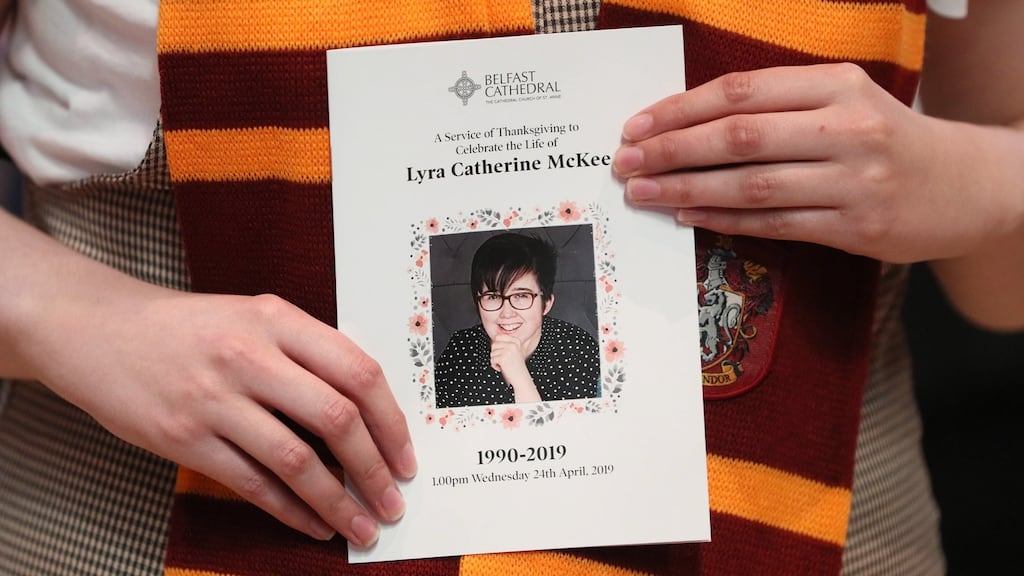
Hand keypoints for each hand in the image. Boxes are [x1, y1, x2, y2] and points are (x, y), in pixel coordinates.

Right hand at [7, 240, 415, 546]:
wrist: (99, 330)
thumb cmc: (189, 328)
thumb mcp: (254, 317)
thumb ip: (307, 351)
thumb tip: (368, 412)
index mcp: (277, 319)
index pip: (357, 371)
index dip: (392, 421)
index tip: (406, 456)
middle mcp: (249, 356)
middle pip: (337, 418)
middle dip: (375, 470)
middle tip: (393, 502)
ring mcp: (215, 399)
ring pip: (297, 462)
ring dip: (338, 502)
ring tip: (361, 527)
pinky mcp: (184, 438)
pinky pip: (252, 484)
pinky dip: (291, 511)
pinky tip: (314, 525)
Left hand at [489, 334, 539, 401]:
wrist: (521, 377)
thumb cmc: (517, 366)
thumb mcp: (516, 351)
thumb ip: (508, 342)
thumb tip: (495, 337)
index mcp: (516, 341)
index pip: (498, 336)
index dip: (497, 345)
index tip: (501, 352)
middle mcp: (512, 345)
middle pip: (494, 344)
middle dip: (495, 353)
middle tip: (503, 359)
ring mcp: (508, 351)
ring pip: (492, 353)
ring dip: (495, 360)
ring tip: (503, 364)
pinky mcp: (503, 358)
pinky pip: (492, 360)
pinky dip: (494, 366)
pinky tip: (502, 368)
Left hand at [613, 63, 1021, 263]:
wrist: (967, 183)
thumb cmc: (886, 138)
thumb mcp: (842, 100)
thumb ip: (776, 106)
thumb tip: (689, 124)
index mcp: (836, 85)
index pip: (740, 92)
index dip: (680, 109)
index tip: (636, 125)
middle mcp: (845, 128)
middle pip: (739, 137)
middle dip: (672, 150)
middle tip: (626, 162)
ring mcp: (852, 180)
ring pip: (751, 185)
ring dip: (687, 188)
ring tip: (643, 193)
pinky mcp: (855, 226)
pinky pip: (774, 224)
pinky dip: (724, 220)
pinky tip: (687, 215)